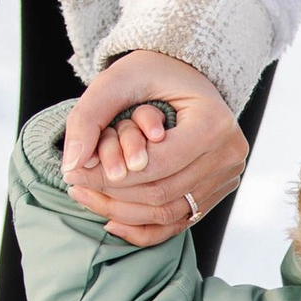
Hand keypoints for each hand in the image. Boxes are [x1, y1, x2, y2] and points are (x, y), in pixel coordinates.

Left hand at [62, 49, 247, 244]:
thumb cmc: (153, 71)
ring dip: (121, 212)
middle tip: (75, 184)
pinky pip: (178, 223)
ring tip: (87, 197)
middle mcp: (228, 154)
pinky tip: (111, 220)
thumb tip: (71, 165)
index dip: (110, 175)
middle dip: (111, 194)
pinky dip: (143, 229)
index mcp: (213, 123)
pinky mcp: (218, 191)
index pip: (156, 165)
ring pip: (167, 213)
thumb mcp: (117, 80)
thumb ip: (90, 116)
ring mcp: (227, 176)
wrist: (186, 73)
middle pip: (161, 193)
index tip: (74, 171)